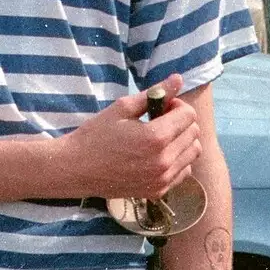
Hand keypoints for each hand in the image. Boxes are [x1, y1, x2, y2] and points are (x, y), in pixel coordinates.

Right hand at [57, 76, 200, 199]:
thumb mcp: (122, 108)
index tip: (161, 107)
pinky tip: (158, 156)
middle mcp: (163, 160)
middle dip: (181, 122)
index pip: (189, 115)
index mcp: (155, 137)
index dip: (177, 106)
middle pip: (193, 133)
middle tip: (160, 121)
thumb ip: (154, 93)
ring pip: (192, 153)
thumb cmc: (96, 135)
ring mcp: (162, 179)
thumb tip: (178, 78)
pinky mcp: (158, 191)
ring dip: (182, 141)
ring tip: (161, 139)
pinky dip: (177, 160)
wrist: (76, 169)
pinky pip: (184, 172)